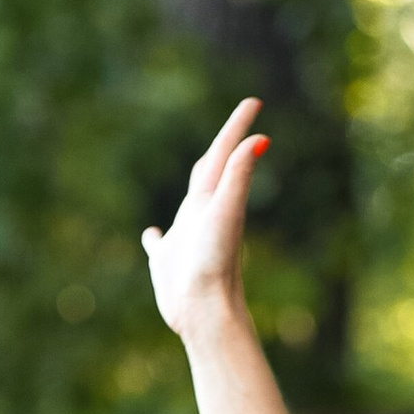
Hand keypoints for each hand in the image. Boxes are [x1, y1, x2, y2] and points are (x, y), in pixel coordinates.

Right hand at [141, 98, 267, 337]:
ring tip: (198, 173)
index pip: (224, 154)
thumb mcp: (226, 213)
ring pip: (187, 205)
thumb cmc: (214, 264)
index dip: (237, 127)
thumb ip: (240, 175)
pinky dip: (155, 237)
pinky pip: (159, 244)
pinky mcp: (167, 264)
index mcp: (212, 200)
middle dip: (222, 146)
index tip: (254, 101)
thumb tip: (261, 139)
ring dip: (194, 186)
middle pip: (210, 171)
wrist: (204, 312)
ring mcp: (184, 240)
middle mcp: (200, 215)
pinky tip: (151, 234)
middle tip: (235, 125)